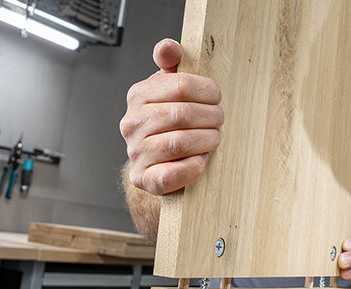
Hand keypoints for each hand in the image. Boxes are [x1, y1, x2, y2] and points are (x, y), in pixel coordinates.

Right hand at [121, 38, 224, 194]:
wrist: (156, 159)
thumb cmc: (169, 119)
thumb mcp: (170, 86)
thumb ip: (172, 62)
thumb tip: (167, 47)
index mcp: (138, 95)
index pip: (180, 85)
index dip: (207, 90)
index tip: (216, 97)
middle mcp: (131, 123)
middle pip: (183, 114)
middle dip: (211, 117)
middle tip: (219, 119)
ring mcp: (135, 152)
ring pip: (180, 143)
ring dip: (206, 140)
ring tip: (213, 138)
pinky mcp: (143, 178)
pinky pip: (172, 174)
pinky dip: (193, 167)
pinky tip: (200, 160)